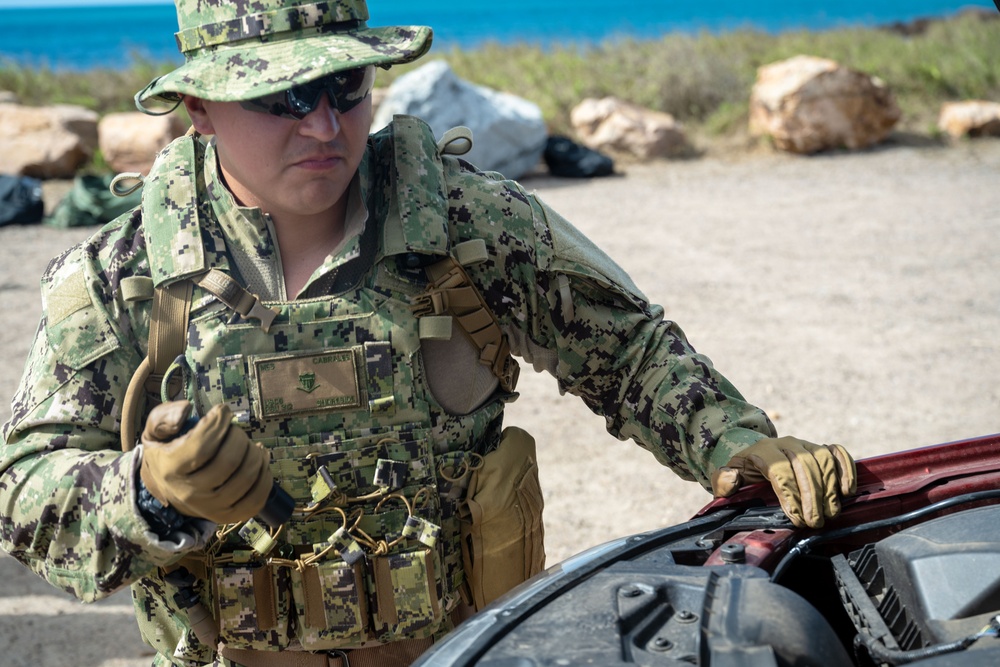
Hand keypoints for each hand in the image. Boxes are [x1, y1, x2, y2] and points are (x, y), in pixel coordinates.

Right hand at [139, 401, 272, 523]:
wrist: (169, 488)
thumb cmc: (168, 453)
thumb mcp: (155, 432)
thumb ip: (164, 417)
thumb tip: (186, 410)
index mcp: (171, 469)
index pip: (202, 447)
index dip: (218, 423)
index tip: (223, 411)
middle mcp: (190, 493)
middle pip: (229, 461)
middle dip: (239, 437)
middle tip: (234, 431)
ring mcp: (211, 509)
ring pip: (246, 478)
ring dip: (255, 454)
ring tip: (249, 446)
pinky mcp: (229, 516)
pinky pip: (257, 498)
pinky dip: (265, 476)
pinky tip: (259, 462)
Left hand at [710, 436, 856, 527]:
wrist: (757, 453)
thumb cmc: (745, 470)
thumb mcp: (729, 474)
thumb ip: (724, 480)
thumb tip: (731, 482)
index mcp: (763, 451)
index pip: (779, 470)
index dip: (789, 495)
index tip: (796, 519)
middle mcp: (787, 444)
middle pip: (804, 466)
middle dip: (812, 496)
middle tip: (815, 521)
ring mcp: (806, 444)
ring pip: (823, 460)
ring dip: (830, 488)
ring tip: (831, 512)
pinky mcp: (821, 448)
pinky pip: (838, 453)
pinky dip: (846, 469)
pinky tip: (847, 491)